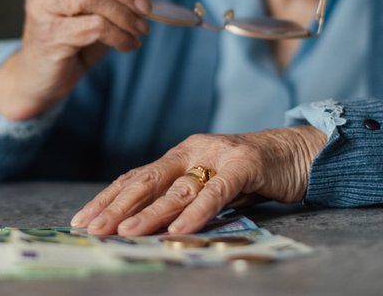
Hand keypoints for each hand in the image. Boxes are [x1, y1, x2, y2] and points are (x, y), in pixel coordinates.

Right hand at [0, 0, 150, 119]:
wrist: (41, 75)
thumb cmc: (70, 37)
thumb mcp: (90, 6)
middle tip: (145, 9)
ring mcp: (40, 7)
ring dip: (124, 14)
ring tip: (139, 29)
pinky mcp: (48, 34)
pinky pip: (93, 27)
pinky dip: (118, 35)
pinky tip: (127, 44)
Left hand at [71, 126, 326, 235]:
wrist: (300, 154)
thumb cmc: (252, 175)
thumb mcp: (210, 186)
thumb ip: (182, 199)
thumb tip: (141, 225)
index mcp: (180, 155)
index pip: (135, 177)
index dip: (107, 198)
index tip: (83, 219)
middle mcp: (194, 151)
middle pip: (146, 180)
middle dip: (116, 206)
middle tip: (92, 228)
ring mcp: (218, 156)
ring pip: (177, 188)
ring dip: (149, 213)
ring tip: (125, 232)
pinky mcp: (245, 166)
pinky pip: (216, 193)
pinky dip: (196, 213)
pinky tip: (179, 230)